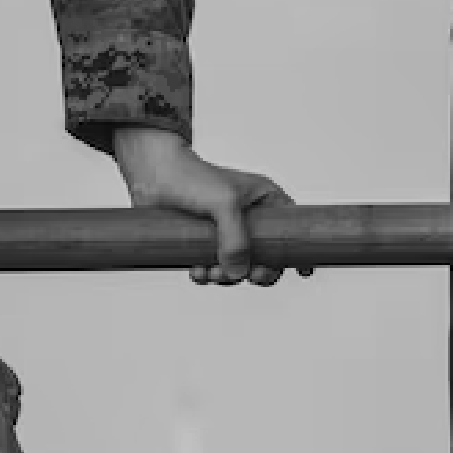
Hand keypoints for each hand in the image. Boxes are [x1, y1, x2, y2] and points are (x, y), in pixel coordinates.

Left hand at [109, 125, 310, 286]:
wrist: (151, 174)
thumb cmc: (192, 177)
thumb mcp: (224, 204)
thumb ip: (236, 239)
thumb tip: (239, 274)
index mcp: (265, 201)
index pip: (292, 229)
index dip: (298, 252)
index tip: (301, 272)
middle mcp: (249, 218)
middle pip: (267, 256)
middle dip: (258, 272)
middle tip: (250, 278)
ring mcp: (225, 232)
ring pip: (238, 267)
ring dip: (227, 277)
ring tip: (210, 272)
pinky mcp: (202, 242)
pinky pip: (213, 268)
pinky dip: (207, 274)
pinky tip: (197, 272)